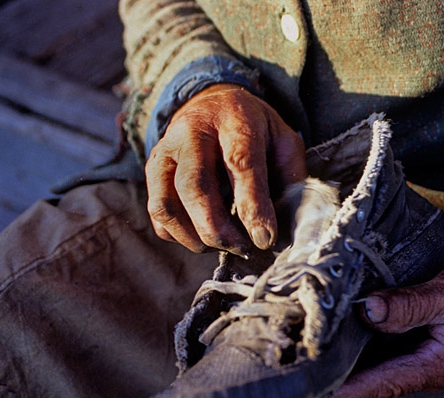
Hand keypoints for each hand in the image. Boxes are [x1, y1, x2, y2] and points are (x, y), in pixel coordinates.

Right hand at [145, 84, 306, 254]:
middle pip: (194, 186)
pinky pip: (157, 213)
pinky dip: (178, 235)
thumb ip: (291, 179)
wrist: (212, 102)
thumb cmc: (254, 129)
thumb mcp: (283, 141)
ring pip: (166, 204)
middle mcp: (191, 132)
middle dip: (217, 229)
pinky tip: (204, 235)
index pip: (240, 163)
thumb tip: (287, 229)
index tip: (264, 238)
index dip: (252, 205)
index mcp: (234, 120)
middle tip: (242, 249)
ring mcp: (165, 152)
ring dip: (194, 237)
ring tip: (223, 244)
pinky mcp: (152, 170)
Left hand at [318, 249, 443, 397]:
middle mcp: (436, 370)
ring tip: (312, 362)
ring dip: (351, 368)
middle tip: (304, 378)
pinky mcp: (424, 344)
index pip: (391, 384)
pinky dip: (364, 350)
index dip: (353, 392)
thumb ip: (412, 304)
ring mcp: (430, 359)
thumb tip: (369, 312)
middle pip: (382, 382)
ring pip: (383, 369)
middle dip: (344, 383)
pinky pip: (389, 353)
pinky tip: (340, 342)